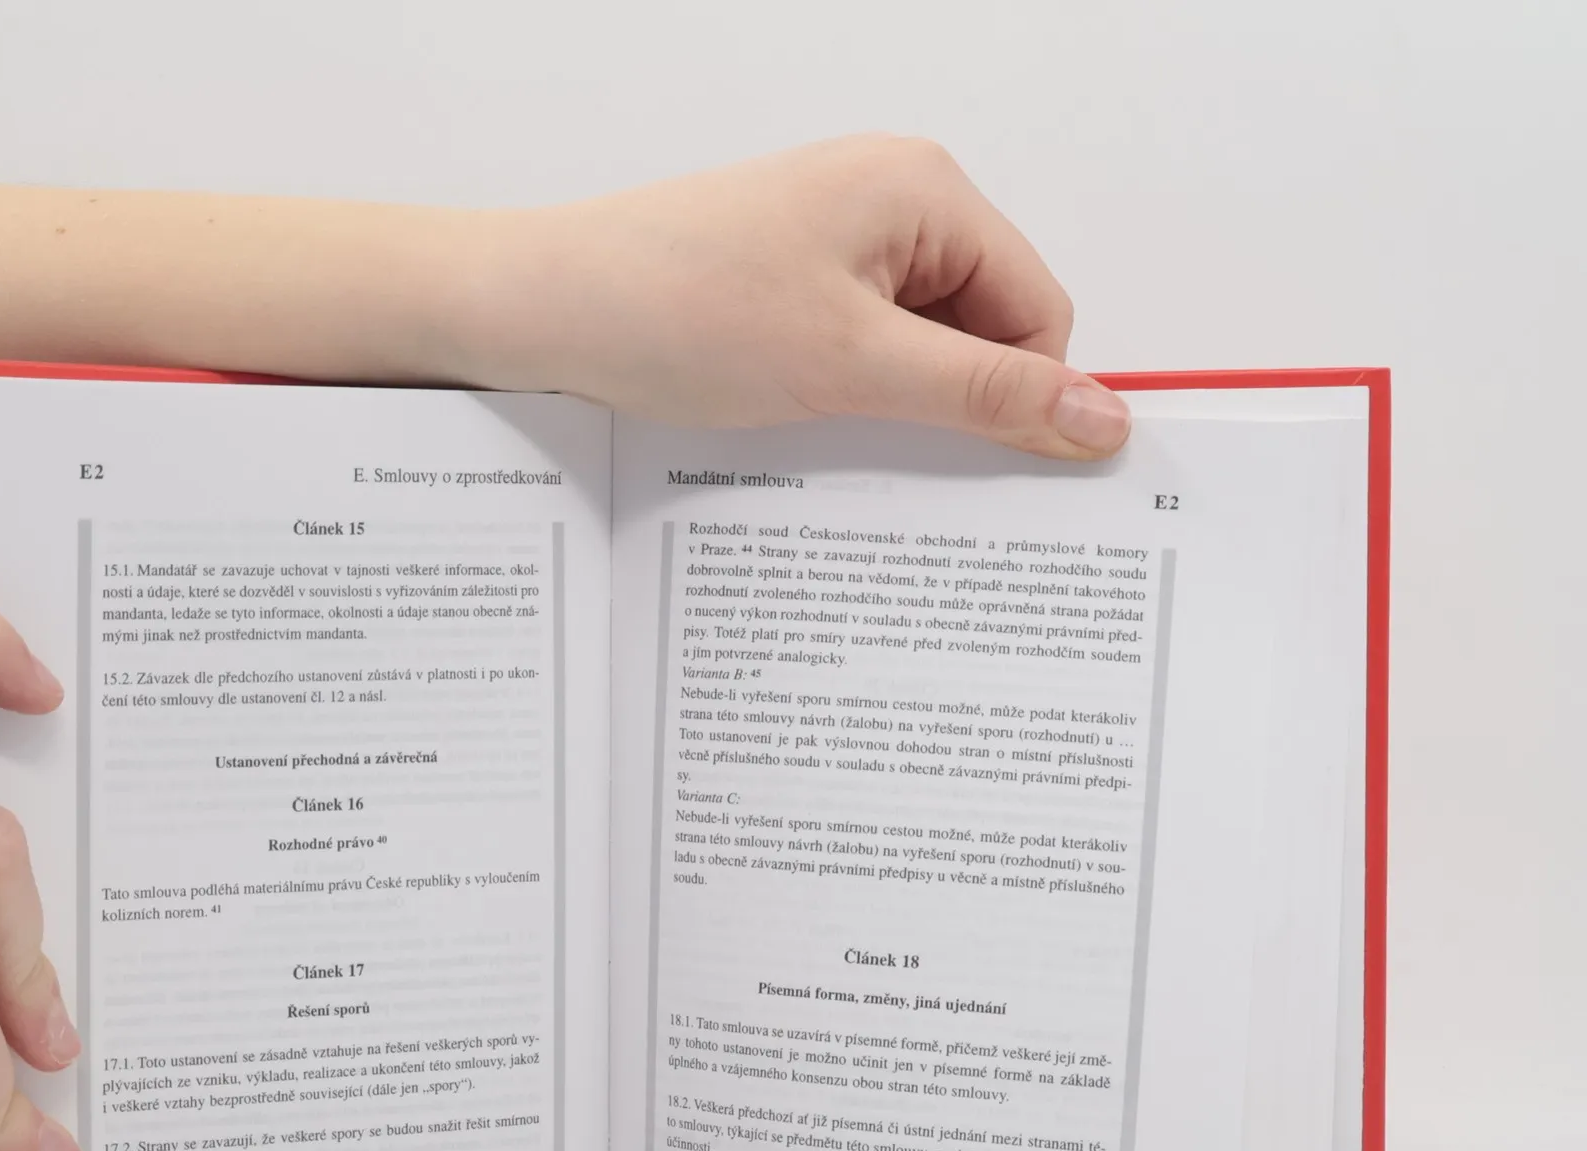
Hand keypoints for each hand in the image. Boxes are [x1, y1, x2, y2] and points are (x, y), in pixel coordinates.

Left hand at [472, 135, 1128, 459]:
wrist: (539, 308)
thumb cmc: (676, 309)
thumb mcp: (852, 367)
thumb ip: (985, 395)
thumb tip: (1101, 417)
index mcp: (925, 191)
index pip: (1038, 311)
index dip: (1021, 398)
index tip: (986, 470)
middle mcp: (890, 200)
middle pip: (985, 329)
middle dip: (951, 404)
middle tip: (889, 452)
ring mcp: (837, 240)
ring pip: (920, 349)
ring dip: (892, 407)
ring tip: (821, 424)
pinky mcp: (793, 280)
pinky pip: (862, 350)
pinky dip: (847, 396)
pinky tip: (798, 419)